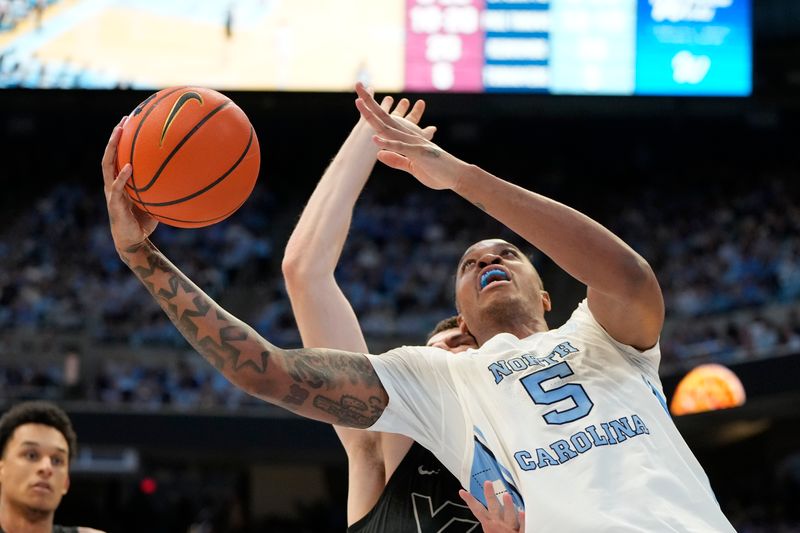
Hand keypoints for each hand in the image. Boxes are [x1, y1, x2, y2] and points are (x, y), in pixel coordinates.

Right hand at [102, 117, 157, 252]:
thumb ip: (161, 188)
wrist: (133, 241)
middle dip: (115, 137)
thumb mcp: (154, 201)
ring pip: (107, 166)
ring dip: (112, 148)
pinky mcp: (114, 204)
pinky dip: (122, 177)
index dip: (122, 140)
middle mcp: (112, 184)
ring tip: (119, 133)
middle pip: (110, 155)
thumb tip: (184, 176)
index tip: (130, 121)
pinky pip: (117, 188)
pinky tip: (129, 167)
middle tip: (123, 120)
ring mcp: (111, 193)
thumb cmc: (144, 221)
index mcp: (120, 181)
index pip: (118, 156)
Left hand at [354, 82, 465, 190]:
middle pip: (383, 116)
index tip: (359, 99)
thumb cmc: (437, 172)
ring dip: (372, 116)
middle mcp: (407, 136)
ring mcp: (412, 143)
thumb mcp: (411, 166)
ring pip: (388, 127)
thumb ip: (396, 159)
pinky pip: (400, 147)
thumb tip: (378, 154)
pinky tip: (375, 138)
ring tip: (359, 103)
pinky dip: (387, 143)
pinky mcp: (418, 153)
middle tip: (357, 85)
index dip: (370, 111)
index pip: (384, 122)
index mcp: (405, 139)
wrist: (457, 176)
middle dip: (369, 102)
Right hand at [459, 481, 525, 532]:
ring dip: (508, 506)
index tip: (463, 492)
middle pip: (494, 507)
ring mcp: (510, 528)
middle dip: (490, 495)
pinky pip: (523, 526)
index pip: (478, 510)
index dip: (470, 500)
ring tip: (506, 495)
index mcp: (489, 525)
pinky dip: (522, 520)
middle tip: (488, 483)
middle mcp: (499, 525)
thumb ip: (488, 520)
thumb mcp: (490, 531)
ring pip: (509, 515)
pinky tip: (522, 512)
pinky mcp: (521, 532)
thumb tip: (483, 514)